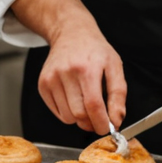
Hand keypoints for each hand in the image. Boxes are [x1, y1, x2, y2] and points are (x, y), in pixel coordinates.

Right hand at [38, 11, 126, 135]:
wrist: (71, 33)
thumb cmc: (94, 50)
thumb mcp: (114, 66)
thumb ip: (118, 95)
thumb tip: (116, 120)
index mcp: (88, 67)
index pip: (93, 105)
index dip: (101, 123)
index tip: (107, 129)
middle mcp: (67, 72)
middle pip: (79, 114)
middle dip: (91, 123)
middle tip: (98, 119)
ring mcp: (52, 78)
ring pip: (67, 117)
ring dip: (79, 118)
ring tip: (86, 104)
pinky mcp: (43, 84)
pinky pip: (57, 112)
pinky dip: (68, 113)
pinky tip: (74, 99)